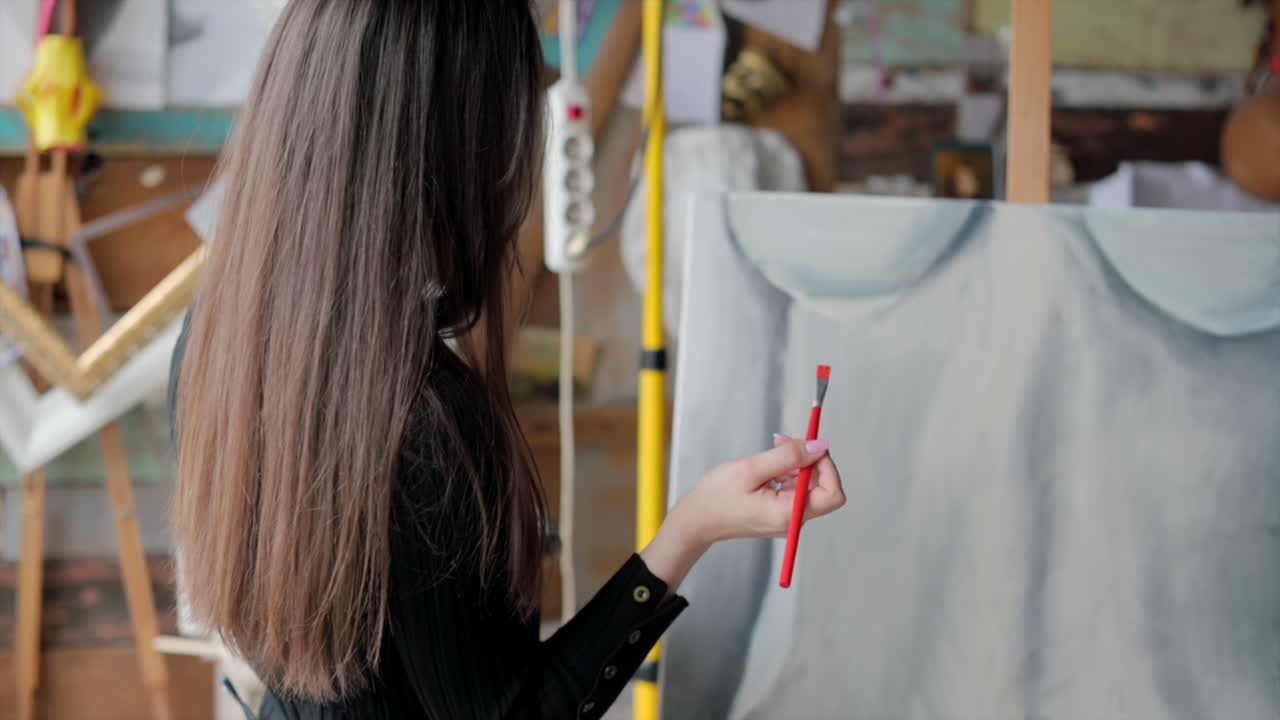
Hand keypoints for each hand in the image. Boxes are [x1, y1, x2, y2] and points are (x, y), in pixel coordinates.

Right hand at [669, 434, 845, 546]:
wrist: (696, 520)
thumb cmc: (716, 498)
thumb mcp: (751, 469)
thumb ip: (789, 456)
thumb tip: (819, 447)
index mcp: (788, 513)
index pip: (832, 493)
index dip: (827, 467)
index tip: (811, 447)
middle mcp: (792, 521)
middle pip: (823, 488)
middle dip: (809, 460)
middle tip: (785, 442)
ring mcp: (787, 519)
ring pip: (809, 486)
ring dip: (796, 464)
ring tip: (772, 451)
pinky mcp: (780, 514)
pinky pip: (795, 490)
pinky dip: (787, 473)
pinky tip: (768, 466)